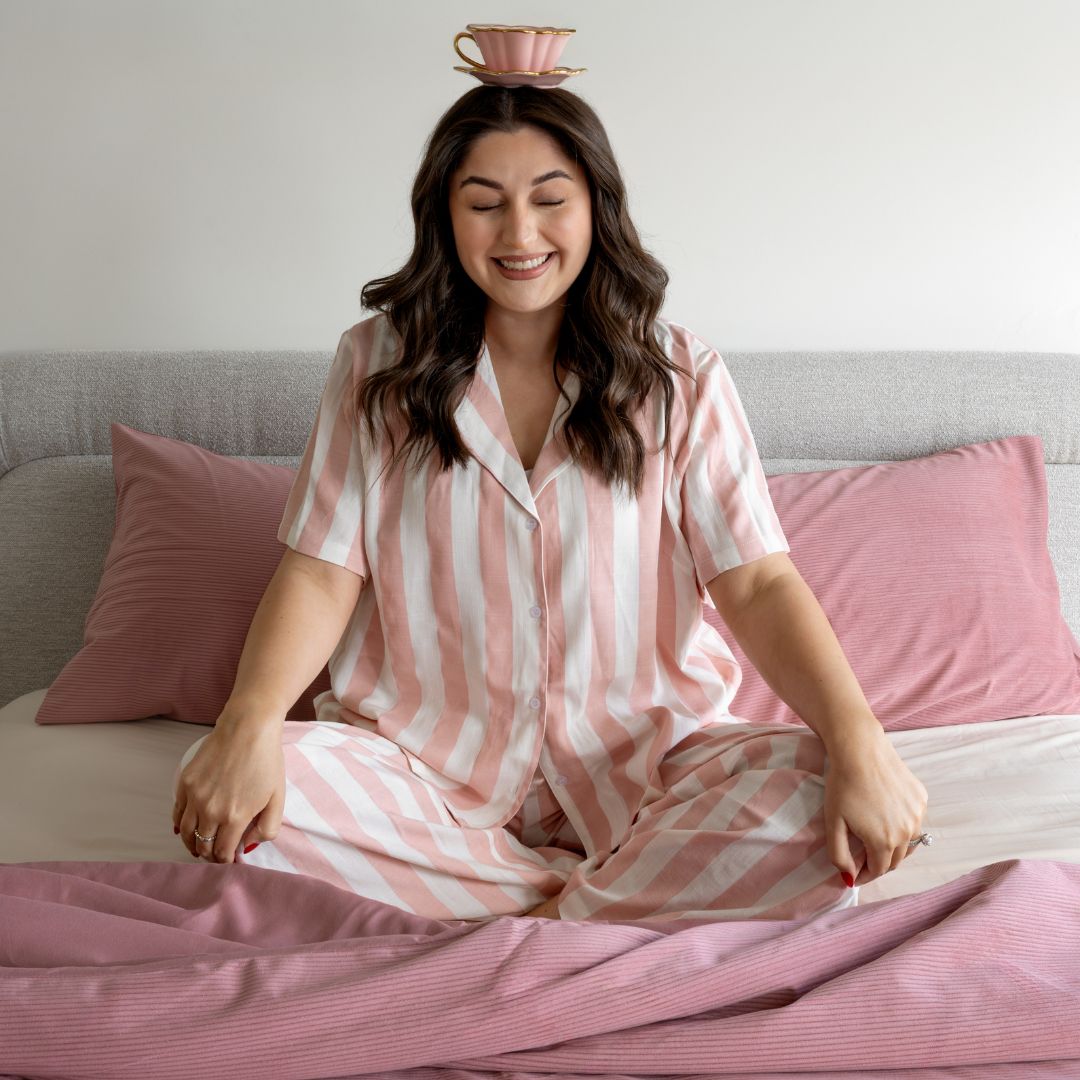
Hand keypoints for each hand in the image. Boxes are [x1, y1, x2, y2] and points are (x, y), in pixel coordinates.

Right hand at [172, 716, 285, 863]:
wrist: (248, 728)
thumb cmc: (267, 760)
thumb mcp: (278, 797)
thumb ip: (267, 828)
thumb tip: (248, 846)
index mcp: (235, 817)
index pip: (222, 853)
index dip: (225, 860)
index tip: (229, 859)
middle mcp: (211, 811)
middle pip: (202, 846)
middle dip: (209, 855)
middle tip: (214, 855)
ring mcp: (195, 797)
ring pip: (186, 833)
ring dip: (192, 844)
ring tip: (199, 846)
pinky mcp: (185, 783)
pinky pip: (177, 813)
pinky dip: (180, 825)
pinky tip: (187, 828)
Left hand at [823, 733, 928, 886]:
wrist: (860, 750)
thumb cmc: (842, 785)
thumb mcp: (833, 823)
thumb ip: (839, 855)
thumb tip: (848, 878)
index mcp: (884, 842)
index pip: (879, 870)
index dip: (866, 875)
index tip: (855, 874)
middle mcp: (907, 832)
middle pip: (896, 860)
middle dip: (880, 863)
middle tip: (864, 858)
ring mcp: (917, 815)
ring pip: (909, 842)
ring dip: (894, 846)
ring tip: (876, 839)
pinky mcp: (921, 798)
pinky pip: (914, 821)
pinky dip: (903, 824)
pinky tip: (887, 815)